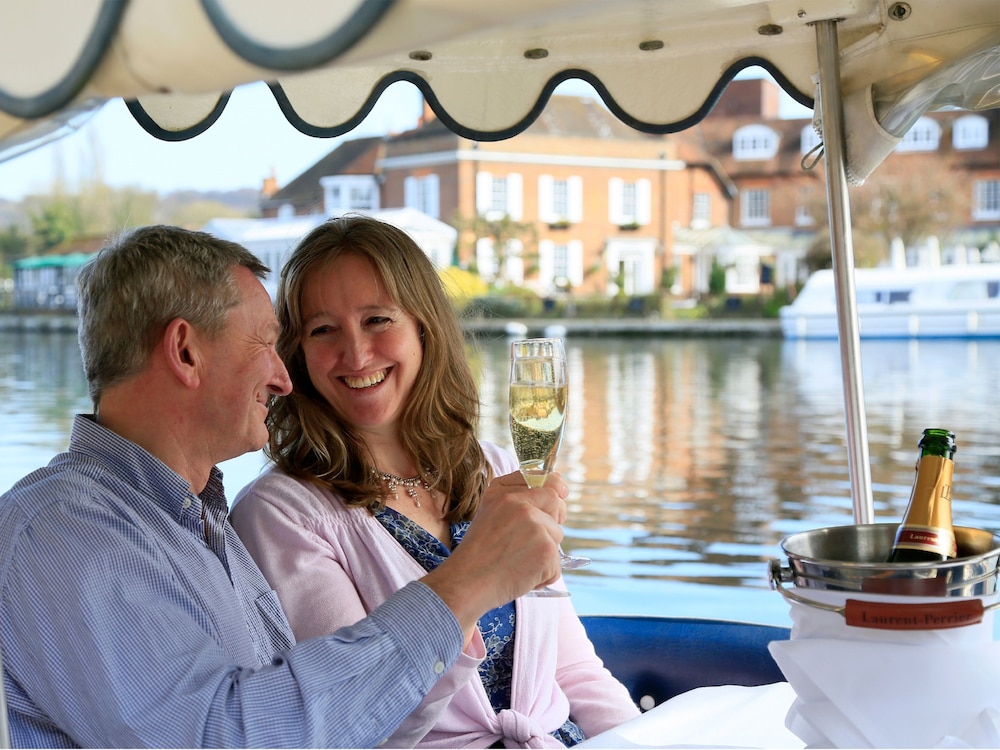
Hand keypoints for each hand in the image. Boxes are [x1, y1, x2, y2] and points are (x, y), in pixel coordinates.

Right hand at [421, 472, 566, 641]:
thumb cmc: (476, 556)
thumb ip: (515, 503)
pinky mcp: (545, 549)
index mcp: (501, 492)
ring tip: (517, 563)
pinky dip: (543, 576)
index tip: (560, 492)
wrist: (465, 584)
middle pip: (556, 503)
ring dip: (544, 553)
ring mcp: (534, 524)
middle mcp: (518, 503)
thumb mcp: (488, 516)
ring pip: (556, 535)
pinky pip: (556, 564)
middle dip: (553, 520)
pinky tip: (521, 576)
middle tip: (534, 541)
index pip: (538, 477)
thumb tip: (556, 496)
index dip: (553, 486)